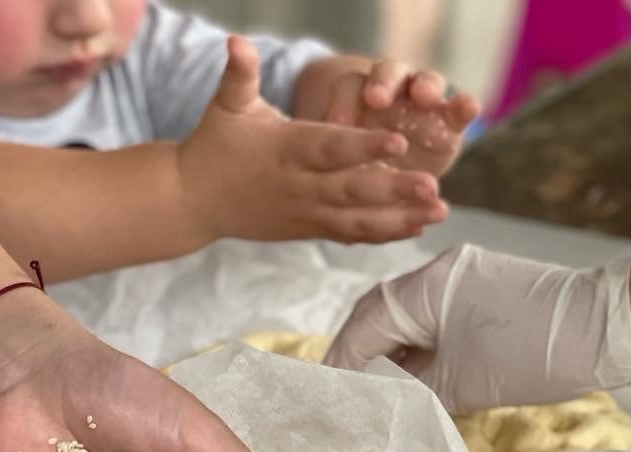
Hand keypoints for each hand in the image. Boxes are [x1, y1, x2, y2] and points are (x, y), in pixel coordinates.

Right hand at [177, 36, 447, 246]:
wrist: (192, 201)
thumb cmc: (213, 145)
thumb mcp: (225, 106)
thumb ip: (239, 74)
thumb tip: (235, 40)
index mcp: (286, 149)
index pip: (329, 148)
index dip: (362, 148)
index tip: (397, 142)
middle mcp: (299, 185)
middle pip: (351, 189)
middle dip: (393, 190)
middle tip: (432, 186)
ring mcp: (305, 211)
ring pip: (356, 219)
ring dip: (399, 218)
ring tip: (438, 212)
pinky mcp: (308, 228)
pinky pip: (349, 232)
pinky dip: (382, 232)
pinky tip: (416, 228)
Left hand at [295, 53, 479, 175]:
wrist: (386, 179)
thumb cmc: (350, 164)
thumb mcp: (330, 155)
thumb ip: (323, 148)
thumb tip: (301, 143)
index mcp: (356, 98)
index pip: (351, 85)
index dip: (345, 99)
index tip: (336, 119)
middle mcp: (391, 94)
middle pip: (389, 75)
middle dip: (384, 83)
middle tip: (377, 98)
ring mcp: (423, 106)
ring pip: (425, 82)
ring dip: (426, 86)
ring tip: (426, 96)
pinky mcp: (449, 124)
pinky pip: (459, 108)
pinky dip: (465, 105)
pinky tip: (469, 107)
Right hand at [324, 245, 630, 413]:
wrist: (612, 327)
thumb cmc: (535, 353)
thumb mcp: (460, 383)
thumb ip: (408, 390)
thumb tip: (377, 400)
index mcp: (423, 287)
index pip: (361, 328)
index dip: (342, 368)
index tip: (330, 401)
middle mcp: (435, 271)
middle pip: (375, 315)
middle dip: (359, 357)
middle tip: (348, 398)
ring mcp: (458, 274)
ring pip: (403, 315)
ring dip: (388, 352)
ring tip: (380, 392)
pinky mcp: (478, 285)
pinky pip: (430, 313)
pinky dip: (417, 343)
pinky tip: (414, 374)